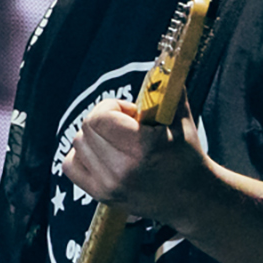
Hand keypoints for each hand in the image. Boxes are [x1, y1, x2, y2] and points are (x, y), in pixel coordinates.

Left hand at [60, 97, 213, 229]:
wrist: (192, 199)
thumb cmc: (187, 157)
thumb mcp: (182, 121)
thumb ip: (168, 90)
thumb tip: (162, 62)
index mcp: (141, 149)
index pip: (100, 117)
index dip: (113, 108)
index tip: (131, 114)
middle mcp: (121, 170)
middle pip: (86, 128)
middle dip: (104, 119)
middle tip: (125, 126)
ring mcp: (109, 186)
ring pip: (78, 144)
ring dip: (94, 136)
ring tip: (117, 141)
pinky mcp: (102, 196)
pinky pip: (70, 165)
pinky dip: (81, 155)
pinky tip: (102, 154)